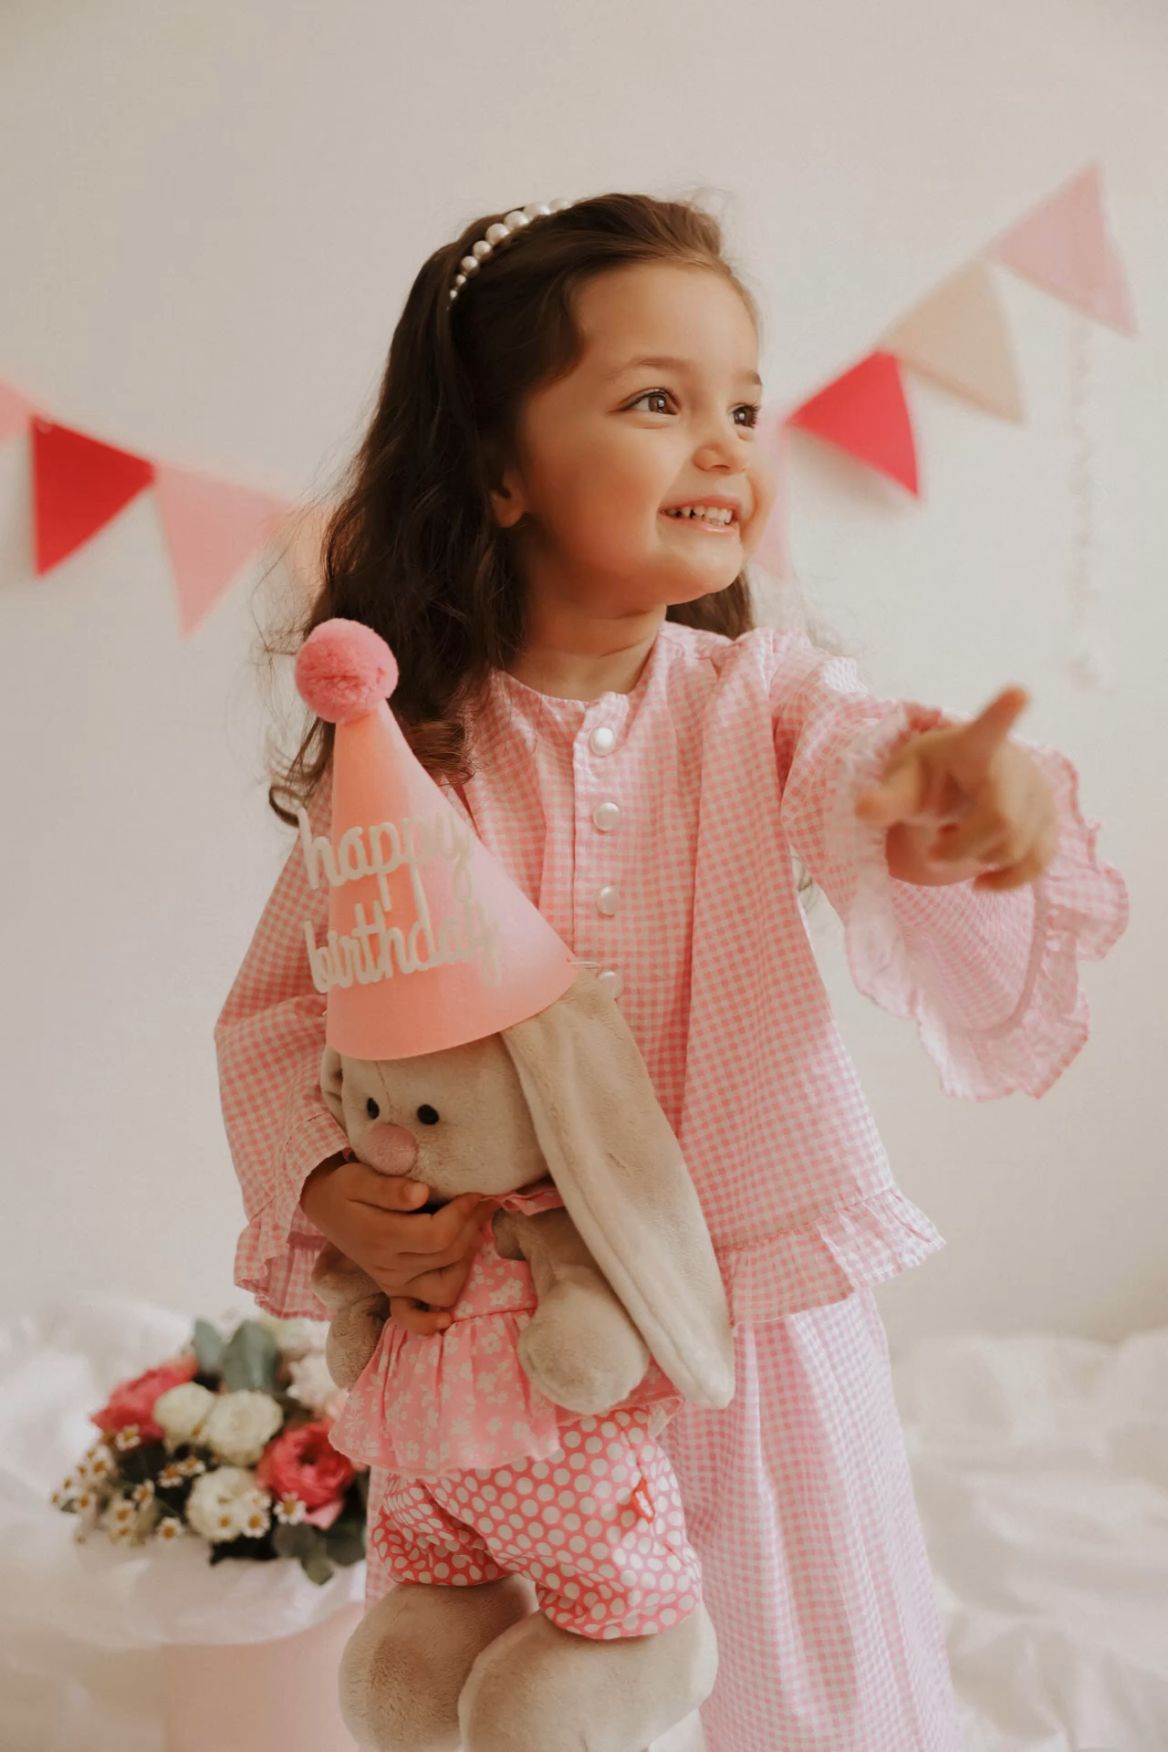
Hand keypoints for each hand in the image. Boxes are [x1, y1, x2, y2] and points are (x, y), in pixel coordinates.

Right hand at [300, 1155, 496, 1335]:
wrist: (325, 1206)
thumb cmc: (346, 1188)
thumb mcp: (359, 1177)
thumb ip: (390, 1188)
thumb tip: (422, 1193)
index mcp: (381, 1236)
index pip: (438, 1235)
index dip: (463, 1214)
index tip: (474, 1193)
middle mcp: (388, 1266)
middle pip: (448, 1256)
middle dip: (472, 1226)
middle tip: (482, 1202)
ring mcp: (392, 1282)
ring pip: (443, 1288)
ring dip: (466, 1261)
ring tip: (472, 1231)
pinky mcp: (394, 1290)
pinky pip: (413, 1317)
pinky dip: (430, 1321)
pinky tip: (446, 1318)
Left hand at [854, 686, 1059, 891]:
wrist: (966, 784)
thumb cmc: (932, 777)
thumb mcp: (905, 782)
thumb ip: (887, 798)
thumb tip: (863, 811)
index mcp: (973, 746)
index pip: (989, 728)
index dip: (1003, 713)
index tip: (1018, 692)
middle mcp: (1014, 765)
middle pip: (1001, 821)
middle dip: (961, 847)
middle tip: (934, 851)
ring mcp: (1038, 794)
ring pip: (1016, 848)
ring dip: (978, 860)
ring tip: (957, 844)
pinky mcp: (1049, 823)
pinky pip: (1037, 862)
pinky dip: (1007, 880)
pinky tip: (982, 881)